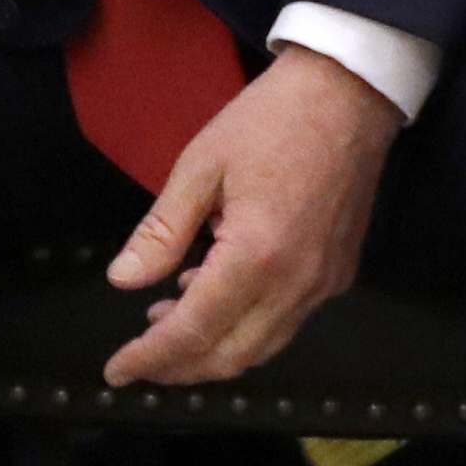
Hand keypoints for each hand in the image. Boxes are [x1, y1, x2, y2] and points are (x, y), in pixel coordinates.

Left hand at [97, 45, 401, 385]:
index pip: (194, 330)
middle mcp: (297, 283)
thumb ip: (162, 231)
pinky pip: (287, 323)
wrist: (349, 94)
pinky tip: (210, 294)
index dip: (151, 357)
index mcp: (257, 255)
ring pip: (263, 347)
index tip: (116, 371)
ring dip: (212, 350)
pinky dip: (245, 326)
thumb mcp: (199, 166)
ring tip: (164, 322)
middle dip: (179, 367)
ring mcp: (325, 283)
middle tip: (137, 358)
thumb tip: (122, 281)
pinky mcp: (339, 275)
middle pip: (232, 355)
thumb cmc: (270, 120)